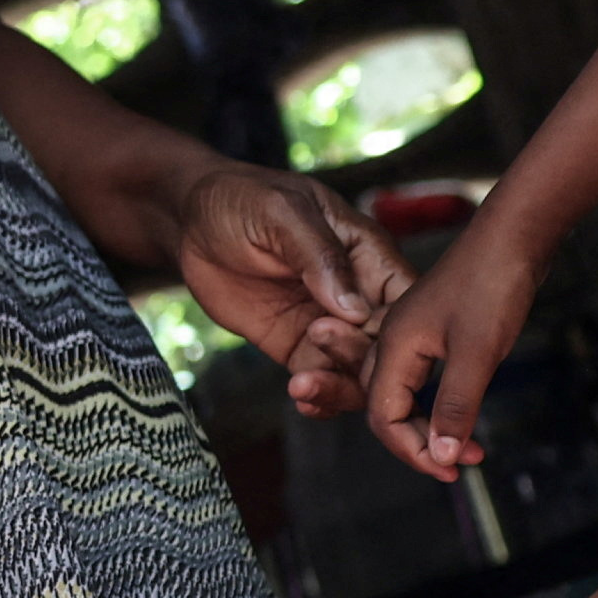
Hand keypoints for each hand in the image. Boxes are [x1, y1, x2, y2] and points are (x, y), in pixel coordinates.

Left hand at [171, 166, 411, 415]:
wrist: (191, 220)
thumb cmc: (243, 199)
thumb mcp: (283, 213)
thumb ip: (320, 256)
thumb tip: (354, 309)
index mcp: (370, 256)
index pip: (405, 302)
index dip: (396, 328)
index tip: (361, 332)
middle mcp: (358, 295)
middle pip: (385, 346)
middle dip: (362, 359)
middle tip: (317, 339)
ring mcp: (328, 324)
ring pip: (356, 372)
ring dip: (339, 387)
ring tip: (302, 385)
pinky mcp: (297, 346)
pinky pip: (320, 380)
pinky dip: (318, 397)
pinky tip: (300, 398)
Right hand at [364, 221, 540, 478]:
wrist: (515, 234)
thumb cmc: (493, 284)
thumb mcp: (478, 353)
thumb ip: (456, 408)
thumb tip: (443, 458)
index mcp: (393, 346)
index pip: (383, 417)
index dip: (412, 451)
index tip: (451, 472)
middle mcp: (395, 340)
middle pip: (388, 409)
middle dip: (419, 444)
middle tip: (461, 466)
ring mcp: (415, 334)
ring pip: (407, 394)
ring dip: (432, 426)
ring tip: (467, 450)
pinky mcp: (437, 330)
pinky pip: (425, 378)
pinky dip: (442, 404)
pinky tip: (465, 413)